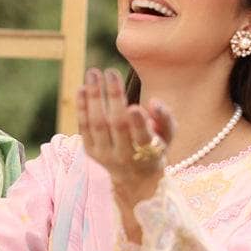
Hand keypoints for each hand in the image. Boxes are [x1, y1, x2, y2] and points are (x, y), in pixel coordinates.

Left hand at [77, 68, 174, 239]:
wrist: (134, 178)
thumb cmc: (155, 149)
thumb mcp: (168, 137)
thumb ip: (166, 119)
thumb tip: (154, 102)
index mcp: (146, 152)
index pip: (141, 138)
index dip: (138, 124)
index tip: (134, 106)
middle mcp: (123, 155)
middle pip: (116, 125)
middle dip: (113, 98)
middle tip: (111, 72)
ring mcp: (104, 154)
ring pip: (96, 124)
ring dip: (93, 98)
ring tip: (93, 73)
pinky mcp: (90, 151)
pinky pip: (84, 127)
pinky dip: (82, 108)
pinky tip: (82, 88)